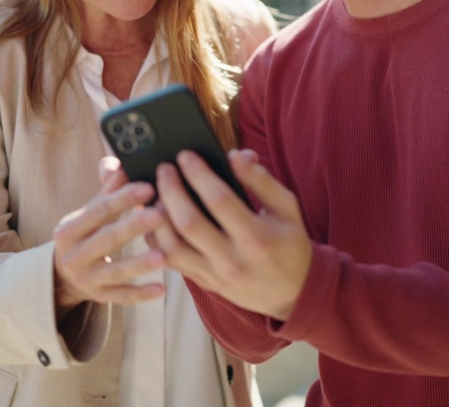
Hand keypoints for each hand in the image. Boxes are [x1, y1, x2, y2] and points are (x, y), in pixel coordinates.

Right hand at [52, 160, 165, 314]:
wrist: (62, 275)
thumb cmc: (85, 234)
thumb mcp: (89, 212)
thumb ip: (108, 189)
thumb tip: (123, 162)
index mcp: (70, 228)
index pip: (98, 210)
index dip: (123, 198)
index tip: (149, 186)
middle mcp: (74, 255)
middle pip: (107, 239)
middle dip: (133, 226)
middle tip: (160, 213)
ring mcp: (86, 278)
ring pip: (116, 271)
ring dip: (140, 263)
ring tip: (164, 254)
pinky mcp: (99, 297)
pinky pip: (122, 296)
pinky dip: (140, 294)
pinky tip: (161, 289)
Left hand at [152, 149, 311, 320]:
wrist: (292, 293)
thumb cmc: (289, 244)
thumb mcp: (287, 209)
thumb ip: (262, 181)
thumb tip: (236, 155)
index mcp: (256, 237)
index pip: (220, 201)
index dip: (199, 175)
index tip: (185, 156)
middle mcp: (232, 260)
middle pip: (189, 223)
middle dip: (171, 191)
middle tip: (164, 169)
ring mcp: (215, 275)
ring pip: (171, 248)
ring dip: (157, 217)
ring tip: (155, 193)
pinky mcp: (203, 282)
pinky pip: (171, 261)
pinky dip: (157, 239)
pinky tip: (156, 218)